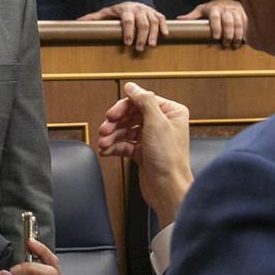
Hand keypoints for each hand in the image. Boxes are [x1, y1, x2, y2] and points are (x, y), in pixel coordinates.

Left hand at [79, 0, 166, 51]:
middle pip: (142, 22)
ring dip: (153, 34)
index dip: (128, 31)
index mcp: (125, 9)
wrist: (132, 2)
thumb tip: (77, 23)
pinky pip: (162, 19)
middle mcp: (138, 8)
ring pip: (153, 21)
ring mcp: (148, 10)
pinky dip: (164, 26)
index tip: (127, 43)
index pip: (127, 20)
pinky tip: (165, 35)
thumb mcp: (104, 13)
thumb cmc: (117, 12)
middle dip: (141, 36)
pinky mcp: (156, 13)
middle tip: (139, 49)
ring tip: (151, 46)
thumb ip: (93, 18)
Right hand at [97, 82, 192, 224]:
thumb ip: (144, 100)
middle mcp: (162, 124)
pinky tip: (106, 151)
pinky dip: (114, 147)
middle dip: (115, 123)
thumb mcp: (156, 123)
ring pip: (125, 130)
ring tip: (103, 143)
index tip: (111, 115)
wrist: (167, 188)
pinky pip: (124, 144)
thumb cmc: (169, 159)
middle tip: (104, 130)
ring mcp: (152, 138)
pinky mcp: (143, 152)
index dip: (123, 107)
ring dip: (112, 136)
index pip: (141, 101)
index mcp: (171, 112)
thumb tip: (132, 87)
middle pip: (131, 115)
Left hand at [175, 0, 246, 48]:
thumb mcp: (201, 9)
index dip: (216, 27)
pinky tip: (244, 40)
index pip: (215, 17)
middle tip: (226, 44)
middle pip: (228, 22)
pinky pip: (246, 23)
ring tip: (234, 45)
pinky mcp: (243, 14)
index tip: (216, 37)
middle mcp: (226, 10)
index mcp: (215, 9)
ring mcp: (236, 12)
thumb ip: (192, 15)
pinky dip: (246, 31)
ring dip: (237, 35)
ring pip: (238, 23)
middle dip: (228, 34)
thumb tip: (179, 19)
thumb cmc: (212, 7)